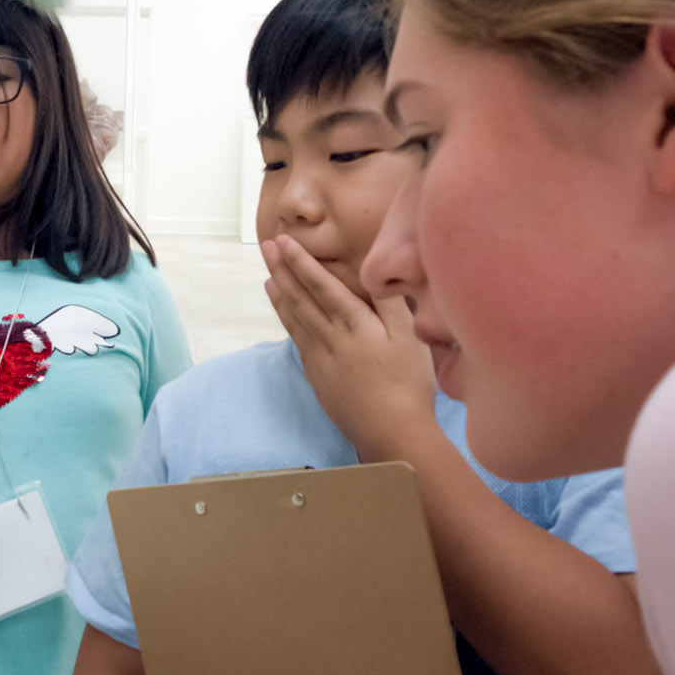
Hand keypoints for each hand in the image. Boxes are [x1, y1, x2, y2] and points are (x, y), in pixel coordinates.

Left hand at [262, 234, 438, 458]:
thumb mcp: (409, 336)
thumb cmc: (407, 382)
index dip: (301, 261)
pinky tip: (287, 320)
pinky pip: (299, 344)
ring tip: (268, 279)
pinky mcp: (320, 379)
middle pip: (301, 299)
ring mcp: (321, 361)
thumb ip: (388, 301)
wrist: (391, 432)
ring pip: (295, 321)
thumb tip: (373, 271)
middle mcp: (330, 339)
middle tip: (266, 248)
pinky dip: (289, 325)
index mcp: (353, 324)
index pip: (320, 285)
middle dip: (283, 270)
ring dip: (281, 297)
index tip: (283, 242)